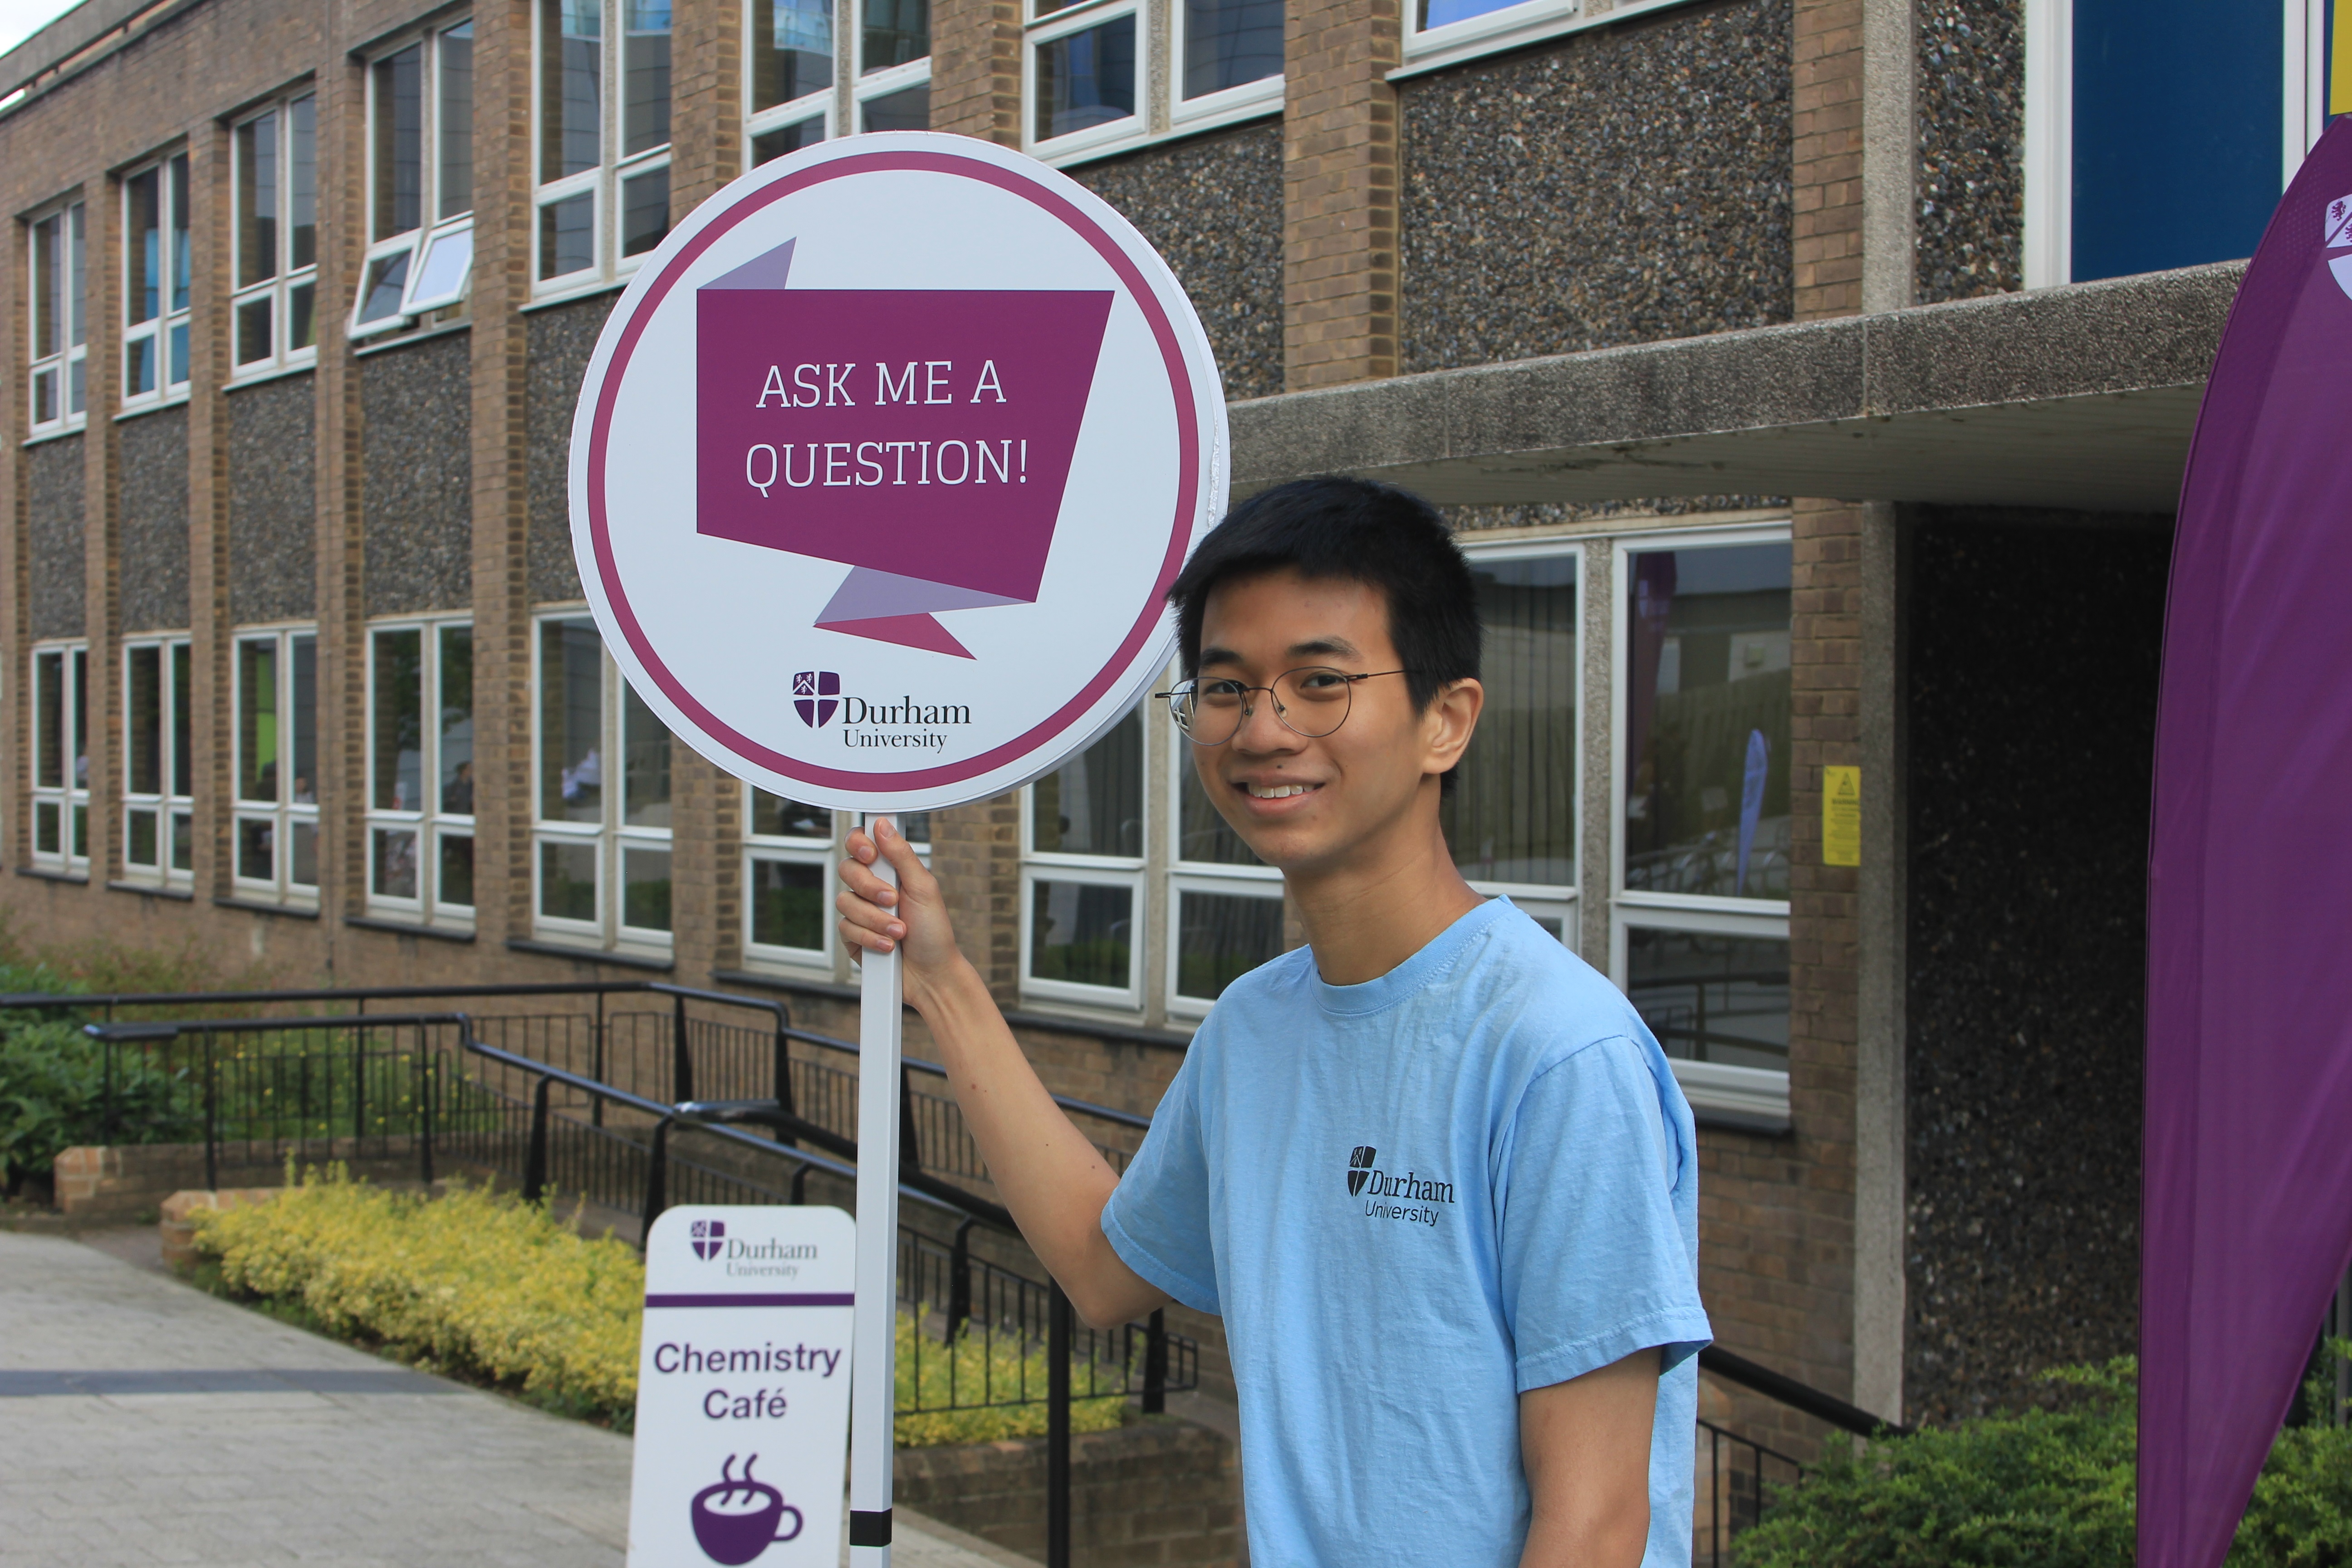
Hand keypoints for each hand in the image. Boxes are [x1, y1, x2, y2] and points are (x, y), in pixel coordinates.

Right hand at [837, 818, 966, 1004]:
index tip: (871, 855)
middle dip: (870, 887)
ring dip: (876, 919)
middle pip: (847, 869)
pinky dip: (870, 937)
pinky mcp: (851, 935)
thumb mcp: (924, 888)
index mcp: (891, 870)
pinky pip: (845, 928)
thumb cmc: (934, 932)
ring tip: (899, 931)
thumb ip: (902, 855)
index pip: (861, 843)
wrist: (930, 974)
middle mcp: (871, 887)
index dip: (859, 843)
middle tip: (892, 900)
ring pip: (845, 901)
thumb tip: (882, 825)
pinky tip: (888, 946)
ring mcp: (860, 911)